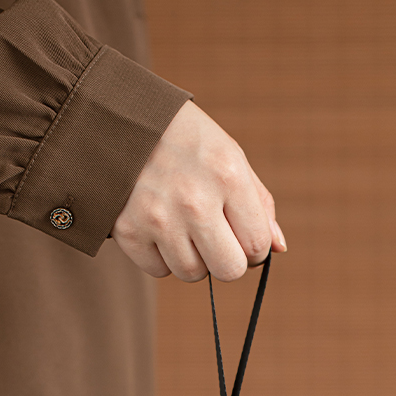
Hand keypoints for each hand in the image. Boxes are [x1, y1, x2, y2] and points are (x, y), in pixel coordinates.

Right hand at [112, 100, 285, 281]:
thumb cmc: (186, 142)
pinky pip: (159, 270)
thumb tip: (278, 249)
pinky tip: (157, 227)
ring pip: (192, 274)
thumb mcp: (230, 156)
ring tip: (182, 225)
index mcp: (228, 175)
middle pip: (229, 270)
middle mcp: (194, 200)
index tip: (240, 235)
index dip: (253, 248)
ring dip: (192, 258)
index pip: (257, 246)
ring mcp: (158, 218)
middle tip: (215, 239)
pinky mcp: (128, 231)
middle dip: (226, 260)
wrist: (116, 120)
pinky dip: (161, 256)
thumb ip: (259, 204)